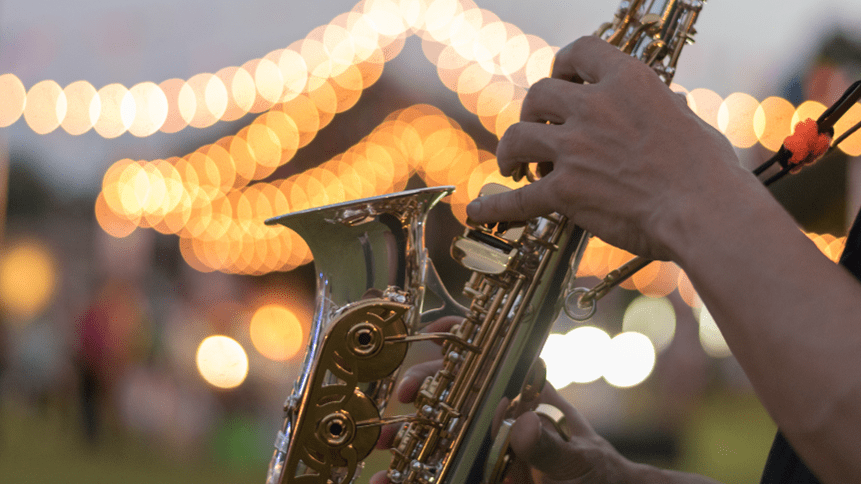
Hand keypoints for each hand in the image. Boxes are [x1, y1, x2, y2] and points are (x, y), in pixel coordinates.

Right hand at [368, 316, 640, 483]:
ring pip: (439, 433)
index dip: (460, 339)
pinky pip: (441, 472)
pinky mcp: (476, 475)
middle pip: (453, 392)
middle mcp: (500, 418)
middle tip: (403, 397)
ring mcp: (485, 448)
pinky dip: (413, 476)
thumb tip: (521, 423)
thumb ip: (550, 445)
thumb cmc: (598, 473)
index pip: (491, 358)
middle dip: (421, 389)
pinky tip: (391, 480)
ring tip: (383, 448)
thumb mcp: (579, 459)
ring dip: (406, 437)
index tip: (433, 332)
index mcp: (526, 398)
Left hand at [467, 35, 747, 261]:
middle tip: (535, 129)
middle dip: (532, 111)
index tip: (561, 76)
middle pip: (539, 94)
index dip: (563, 64)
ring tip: (511, 165)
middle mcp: (595, 107)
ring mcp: (575, 148)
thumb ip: (664, 109)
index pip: (580, 53)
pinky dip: (496, 205)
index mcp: (628, 82)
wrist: (704, 211)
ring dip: (510, 150)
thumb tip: (665, 104)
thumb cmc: (709, 171)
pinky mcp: (565, 189)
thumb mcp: (690, 121)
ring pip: (518, 137)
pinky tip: (478, 211)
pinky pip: (519, 198)